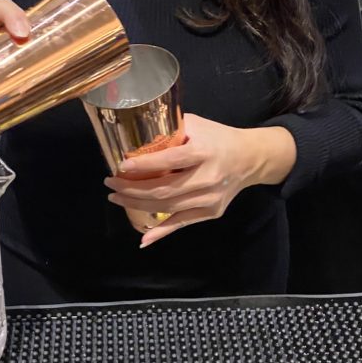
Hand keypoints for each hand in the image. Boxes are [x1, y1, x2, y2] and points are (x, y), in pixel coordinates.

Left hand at [104, 113, 296, 247]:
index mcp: (204, 152)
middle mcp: (208, 178)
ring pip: (168, 207)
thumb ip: (170, 130)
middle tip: (111, 184)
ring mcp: (210, 199)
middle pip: (164, 190)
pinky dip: (161, 232)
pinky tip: (143, 238)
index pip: (170, 161)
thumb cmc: (218, 138)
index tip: (121, 166)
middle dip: (131, 189)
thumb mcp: (196, 125)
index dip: (144, 166)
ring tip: (117, 198)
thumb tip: (136, 136)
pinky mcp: (211, 212)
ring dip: (137, 205)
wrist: (250, 158)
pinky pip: (181, 224)